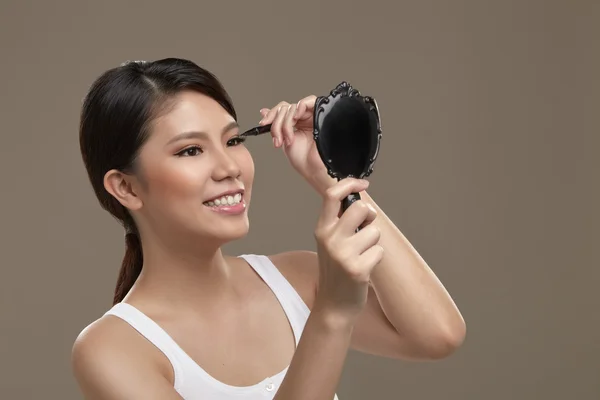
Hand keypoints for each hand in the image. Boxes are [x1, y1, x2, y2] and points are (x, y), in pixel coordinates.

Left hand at [258, 96, 335, 195]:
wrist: (314, 168)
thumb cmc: (302, 159)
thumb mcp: (283, 139)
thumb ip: (275, 125)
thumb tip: (263, 111)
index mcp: (296, 123)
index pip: (282, 109)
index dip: (271, 115)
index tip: (263, 124)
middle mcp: (304, 118)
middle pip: (285, 108)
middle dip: (277, 123)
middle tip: (278, 139)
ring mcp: (312, 116)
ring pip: (293, 107)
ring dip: (286, 124)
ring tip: (288, 140)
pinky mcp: (321, 114)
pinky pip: (309, 101)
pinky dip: (299, 107)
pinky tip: (296, 119)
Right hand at [312, 178, 383, 320]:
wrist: (333, 305)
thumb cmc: (336, 271)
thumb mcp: (330, 242)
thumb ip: (339, 222)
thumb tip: (359, 200)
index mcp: (322, 229)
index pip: (332, 195)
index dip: (349, 184)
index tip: (362, 184)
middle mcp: (330, 239)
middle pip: (361, 208)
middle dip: (370, 217)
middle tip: (365, 229)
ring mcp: (343, 254)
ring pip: (374, 231)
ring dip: (373, 242)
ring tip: (361, 256)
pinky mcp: (357, 268)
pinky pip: (379, 251)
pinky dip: (376, 258)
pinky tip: (364, 269)